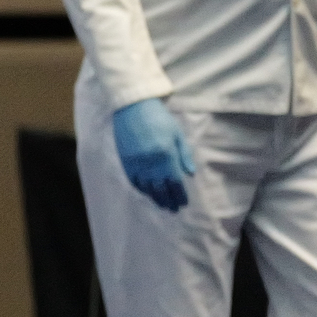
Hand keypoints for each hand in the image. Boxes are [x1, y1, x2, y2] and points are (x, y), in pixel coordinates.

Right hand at [111, 97, 196, 212]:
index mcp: (166, 155)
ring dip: (155, 198)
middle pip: (161, 189)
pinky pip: (133, 181)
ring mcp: (136, 163)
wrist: (132, 107)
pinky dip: (141, 189)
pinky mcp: (126, 161)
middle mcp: (151, 163)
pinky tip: (147, 193)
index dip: (180, 195)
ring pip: (146, 187)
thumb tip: (190, 174)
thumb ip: (184, 155)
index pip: (175, 182)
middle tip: (173, 209)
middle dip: (168, 200)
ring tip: (162, 205)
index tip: (183, 203)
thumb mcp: (177, 134)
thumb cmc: (159, 118)